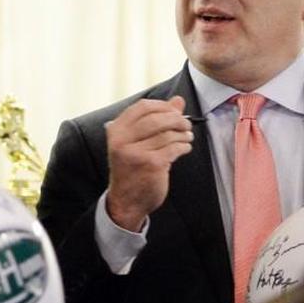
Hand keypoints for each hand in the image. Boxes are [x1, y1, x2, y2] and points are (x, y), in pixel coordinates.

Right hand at [105, 97, 192, 230]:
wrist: (126, 201)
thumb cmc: (132, 170)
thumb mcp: (136, 142)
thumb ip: (156, 119)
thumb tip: (178, 100)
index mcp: (117, 131)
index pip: (142, 107)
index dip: (163, 106)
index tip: (174, 111)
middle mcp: (123, 140)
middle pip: (157, 118)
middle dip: (177, 119)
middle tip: (186, 124)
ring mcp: (137, 153)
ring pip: (168, 134)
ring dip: (183, 134)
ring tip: (187, 137)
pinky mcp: (152, 164)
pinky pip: (174, 148)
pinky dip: (184, 146)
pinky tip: (184, 148)